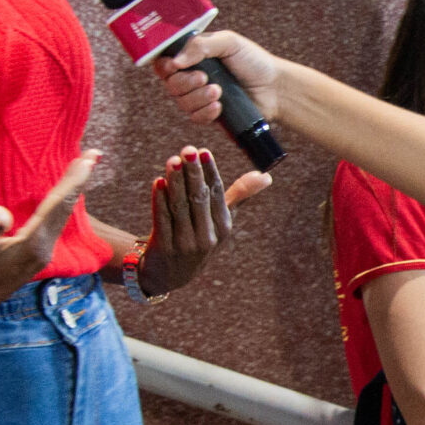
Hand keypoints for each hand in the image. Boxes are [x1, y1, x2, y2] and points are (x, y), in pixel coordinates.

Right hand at [0, 150, 98, 328]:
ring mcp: (40, 254)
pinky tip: (58, 199)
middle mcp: (43, 249)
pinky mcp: (33, 255)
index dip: (72, 181)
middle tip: (94, 154)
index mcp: (33, 245)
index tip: (88, 159)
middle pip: (65, 208)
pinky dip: (59, 204)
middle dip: (78, 181)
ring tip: (81, 169)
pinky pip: (53, 222)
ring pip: (61, 215)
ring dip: (71, 191)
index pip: (58, 206)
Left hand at [135, 147, 271, 295]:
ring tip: (172, 160)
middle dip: (193, 173)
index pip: (218, 194)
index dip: (210, 172)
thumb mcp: (222, 221)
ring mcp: (186, 244)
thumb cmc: (200, 237)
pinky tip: (158, 182)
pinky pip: (162, 220)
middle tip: (187, 150)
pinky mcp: (165, 248)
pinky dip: (159, 200)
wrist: (172, 274)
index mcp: (224, 227)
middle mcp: (208, 236)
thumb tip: (266, 176)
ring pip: (180, 207)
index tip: (203, 151)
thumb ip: (240, 196)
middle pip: (200, 198)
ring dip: (176, 182)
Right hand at [154, 29, 280, 128]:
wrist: (275, 88)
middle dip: (186, 83)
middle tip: (206, 78)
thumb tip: (175, 60)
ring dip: (198, 98)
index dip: (165, 66)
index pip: (163, 61)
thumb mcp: (229, 43)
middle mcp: (192, 76)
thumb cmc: (253, 61)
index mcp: (193, 55)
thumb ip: (200, 45)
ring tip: (219, 91)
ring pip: (181, 102)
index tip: (175, 67)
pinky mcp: (209, 114)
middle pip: (170, 84)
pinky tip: (220, 107)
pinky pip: (195, 117)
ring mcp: (199, 97)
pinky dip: (206, 112)